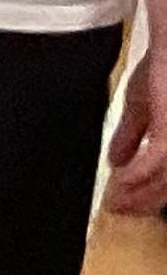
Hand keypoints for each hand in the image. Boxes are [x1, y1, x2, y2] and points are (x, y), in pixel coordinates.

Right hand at [106, 36, 166, 216]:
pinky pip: (154, 165)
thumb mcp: (142, 105)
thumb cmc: (163, 66)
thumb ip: (130, 135)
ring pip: (163, 181)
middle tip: (116, 208)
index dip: (147, 194)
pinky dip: (135, 176)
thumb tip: (115, 160)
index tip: (123, 201)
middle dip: (141, 200)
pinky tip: (117, 180)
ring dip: (136, 193)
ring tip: (114, 199)